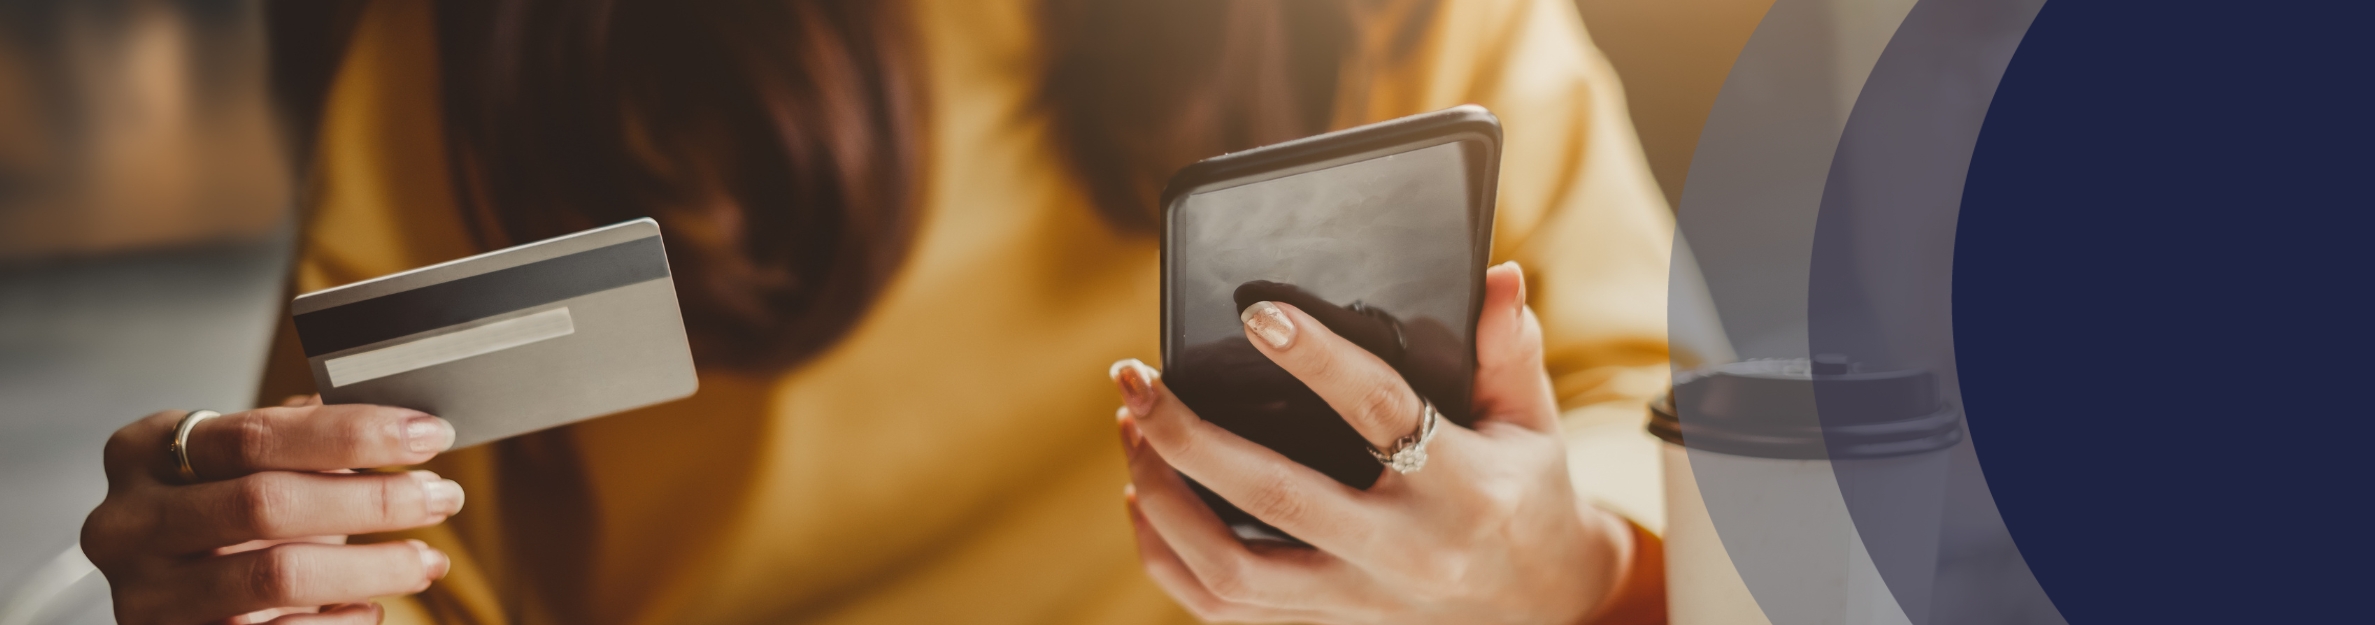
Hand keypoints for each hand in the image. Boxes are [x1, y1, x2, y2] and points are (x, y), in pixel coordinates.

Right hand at [82, 395, 464, 624]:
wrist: (173, 594)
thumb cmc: (220, 516)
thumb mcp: (244, 467)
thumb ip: (302, 440)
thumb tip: (402, 425)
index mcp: (144, 453)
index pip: (258, 434)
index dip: (353, 433)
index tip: (429, 435)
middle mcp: (128, 523)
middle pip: (267, 503)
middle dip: (372, 500)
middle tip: (442, 497)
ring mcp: (144, 593)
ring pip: (276, 576)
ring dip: (371, 567)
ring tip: (427, 559)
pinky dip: (337, 622)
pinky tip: (369, 606)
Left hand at [1109, 262, 1634, 623]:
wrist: (1546, 608)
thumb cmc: (1528, 496)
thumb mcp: (1535, 424)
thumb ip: (1510, 349)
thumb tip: (1495, 276)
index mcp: (1464, 488)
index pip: (1380, 413)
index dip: (1317, 360)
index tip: (1257, 313)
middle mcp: (1405, 552)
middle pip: (1276, 497)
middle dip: (1190, 435)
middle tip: (1136, 378)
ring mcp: (1360, 600)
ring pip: (1233, 568)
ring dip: (1165, 499)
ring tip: (1133, 431)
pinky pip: (1224, 608)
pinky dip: (1169, 558)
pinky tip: (1144, 498)